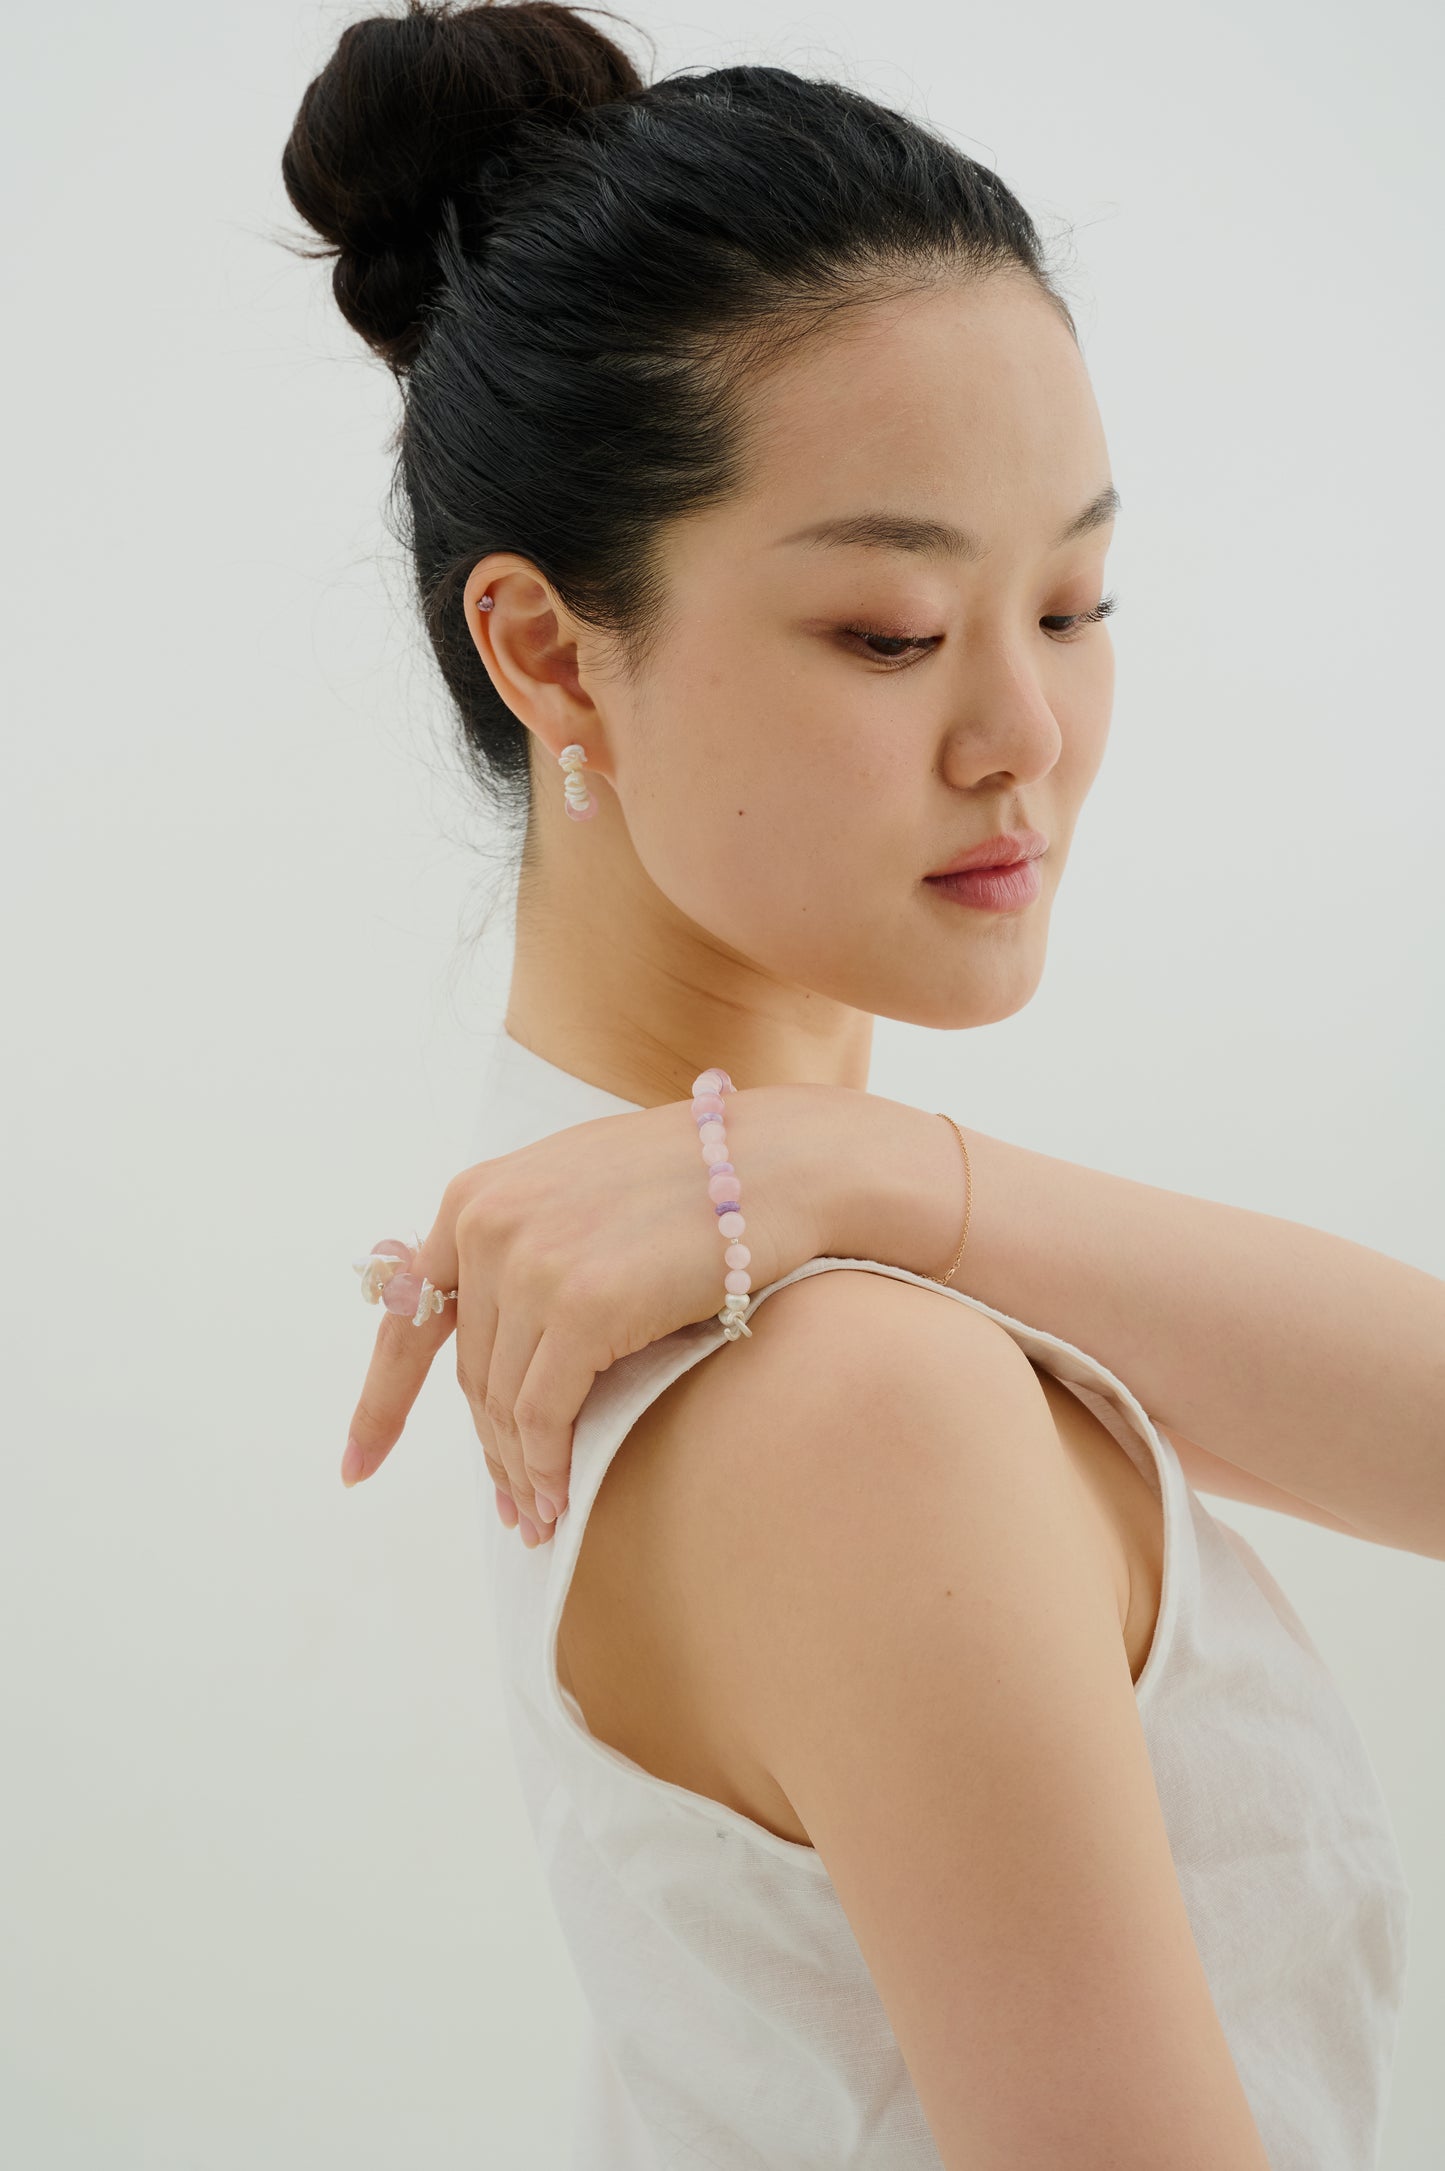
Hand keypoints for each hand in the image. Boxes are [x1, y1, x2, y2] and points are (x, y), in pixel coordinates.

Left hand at [343, 1083, 851, 1542]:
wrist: (782, 1165)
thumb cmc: (698, 1184)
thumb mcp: (579, 1196)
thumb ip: (526, 1250)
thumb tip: (499, 1346)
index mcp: (477, 1196)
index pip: (407, 1316)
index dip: (381, 1401)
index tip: (358, 1465)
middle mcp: (488, 1224)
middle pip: (469, 1371)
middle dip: (486, 1450)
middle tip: (514, 1507)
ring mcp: (531, 1262)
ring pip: (501, 1402)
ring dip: (519, 1471)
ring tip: (541, 1517)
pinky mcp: (580, 1304)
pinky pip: (543, 1414)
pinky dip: (547, 1467)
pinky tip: (560, 1502)